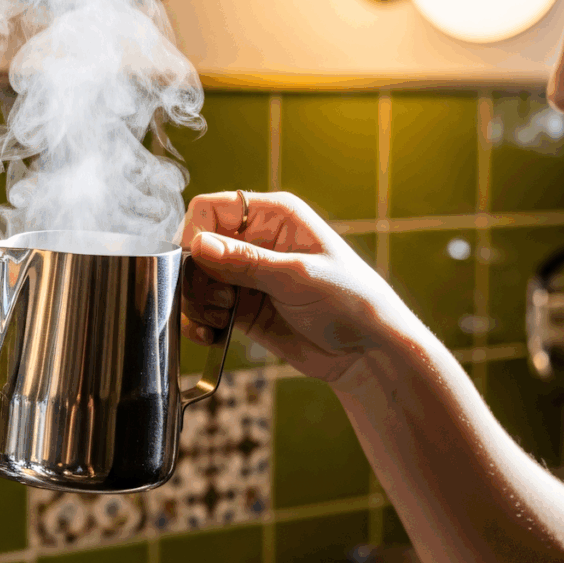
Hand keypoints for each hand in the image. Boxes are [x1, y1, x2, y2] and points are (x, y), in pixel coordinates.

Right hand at [181, 191, 426, 382]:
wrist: (368, 353)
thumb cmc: (350, 302)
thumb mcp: (298, 276)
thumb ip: (246, 261)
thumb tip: (198, 244)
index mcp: (273, 216)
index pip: (211, 209)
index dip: (195, 234)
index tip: (198, 265)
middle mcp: (255, 241)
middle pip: (196, 246)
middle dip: (195, 275)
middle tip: (218, 300)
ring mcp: (246, 276)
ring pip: (196, 280)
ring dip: (197, 302)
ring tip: (219, 321)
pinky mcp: (242, 308)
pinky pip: (204, 308)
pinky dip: (199, 322)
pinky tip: (211, 335)